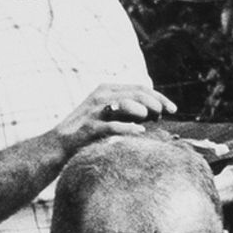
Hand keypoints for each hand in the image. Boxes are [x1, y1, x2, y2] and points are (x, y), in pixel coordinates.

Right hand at [52, 83, 175, 159]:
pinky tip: (140, 132)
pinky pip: (112, 125)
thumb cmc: (91, 129)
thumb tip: (157, 112)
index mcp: (108, 90)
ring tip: (150, 120)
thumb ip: (132, 110)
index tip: (173, 109)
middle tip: (164, 115)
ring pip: (125, 103)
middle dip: (155, 103)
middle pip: (136, 93)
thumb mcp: (112, 114)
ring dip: (142, 111)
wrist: (59, 144)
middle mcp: (101, 96)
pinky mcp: (89, 127)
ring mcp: (94, 111)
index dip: (159, 97)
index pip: (140, 88)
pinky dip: (128, 128)